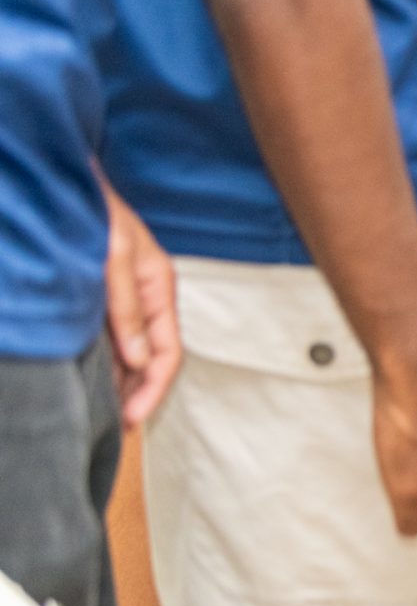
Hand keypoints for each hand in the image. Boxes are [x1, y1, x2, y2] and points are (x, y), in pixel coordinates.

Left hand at [103, 188, 181, 426]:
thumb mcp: (115, 256)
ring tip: (104, 412)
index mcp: (159, 288)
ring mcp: (119, 299)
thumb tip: (136, 361)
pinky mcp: (96, 298)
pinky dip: (102, 362)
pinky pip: (106, 339)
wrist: (59, 179)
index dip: (152, 389)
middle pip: (150, 359)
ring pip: (127, 352)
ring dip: (119, 382)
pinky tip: (90, 379)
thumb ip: (125, 308)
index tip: (130, 418)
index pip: (167, 352)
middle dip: (138, 394)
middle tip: (116, 426)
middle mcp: (143, 298)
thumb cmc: (93, 209)